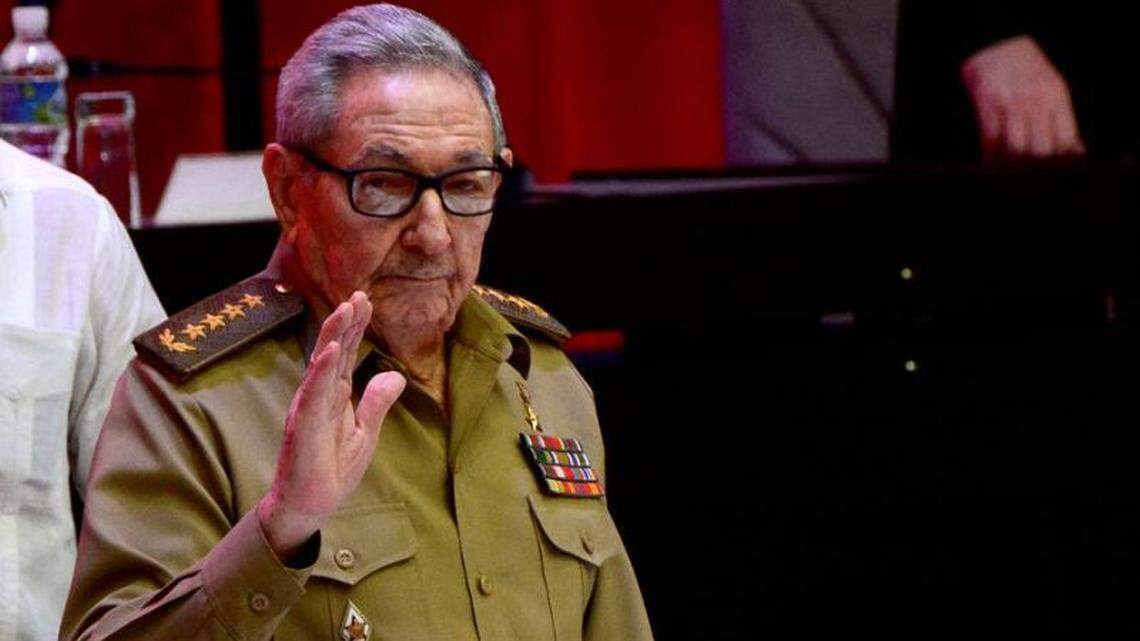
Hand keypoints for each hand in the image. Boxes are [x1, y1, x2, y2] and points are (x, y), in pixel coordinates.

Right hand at [258, 291, 405, 558]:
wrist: (309, 506)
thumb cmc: (332, 471)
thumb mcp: (364, 433)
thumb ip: (376, 403)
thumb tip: (394, 376)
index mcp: (335, 396)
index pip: (347, 354)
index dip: (355, 327)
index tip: (366, 300)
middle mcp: (319, 395)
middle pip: (334, 351)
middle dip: (346, 322)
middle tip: (359, 294)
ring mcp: (309, 407)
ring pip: (322, 364)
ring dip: (333, 335)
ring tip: (346, 308)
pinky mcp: (304, 425)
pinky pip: (313, 393)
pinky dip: (321, 370)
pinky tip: (330, 349)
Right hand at [960, 35, 1084, 159]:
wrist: (996, 45)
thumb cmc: (1026, 67)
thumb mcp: (1052, 86)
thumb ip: (1061, 117)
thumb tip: (1074, 149)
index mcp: (1056, 97)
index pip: (1066, 139)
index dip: (1062, 160)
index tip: (1055, 168)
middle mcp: (1036, 101)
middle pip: (1040, 149)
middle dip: (1036, 166)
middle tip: (1031, 172)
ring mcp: (1010, 104)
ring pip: (1015, 149)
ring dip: (1012, 163)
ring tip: (1010, 167)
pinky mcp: (987, 105)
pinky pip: (990, 139)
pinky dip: (991, 154)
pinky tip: (992, 158)